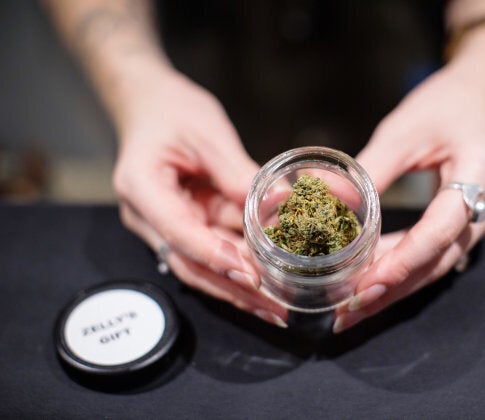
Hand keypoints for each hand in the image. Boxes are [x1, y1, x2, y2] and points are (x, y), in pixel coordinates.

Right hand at [113, 68, 288, 327]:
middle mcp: (146, 215)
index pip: (178, 231)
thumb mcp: (209, 134)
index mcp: (141, 186)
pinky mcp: (183, 226)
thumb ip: (238, 172)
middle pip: (189, 263)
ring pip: (201, 266)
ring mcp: (163, 225)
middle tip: (273, 309)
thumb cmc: (172, 111)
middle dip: (233, 288)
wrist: (151, 105)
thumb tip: (278, 203)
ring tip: (276, 307)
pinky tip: (268, 284)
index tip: (250, 275)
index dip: (215, 256)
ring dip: (238, 287)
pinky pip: (211, 250)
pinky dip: (239, 265)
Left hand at [334, 29, 484, 332]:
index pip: (444, 226)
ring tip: (354, 310)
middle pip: (440, 259)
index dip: (406, 258)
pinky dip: (405, 271)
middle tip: (350, 312)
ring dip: (396, 288)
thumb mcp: (404, 130)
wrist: (484, 96)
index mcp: (482, 170)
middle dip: (393, 288)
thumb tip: (324, 201)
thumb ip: (369, 169)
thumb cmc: (446, 103)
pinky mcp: (472, 224)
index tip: (368, 282)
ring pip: (439, 264)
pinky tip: (375, 285)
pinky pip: (438, 255)